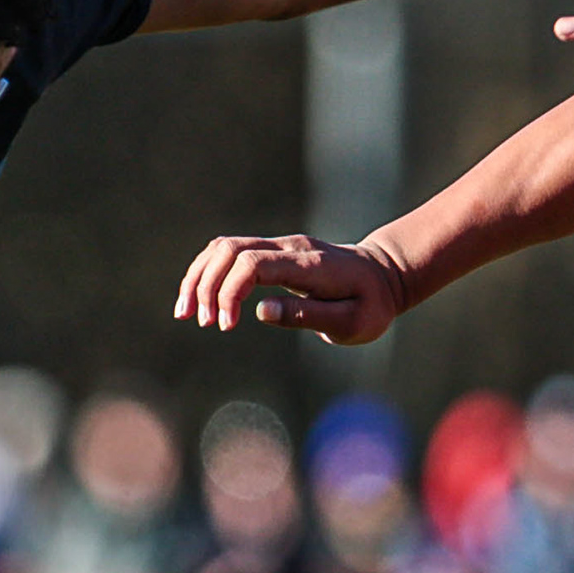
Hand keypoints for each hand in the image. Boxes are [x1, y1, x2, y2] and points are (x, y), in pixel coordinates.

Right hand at [173, 232, 412, 345]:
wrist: (385, 276)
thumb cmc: (371, 305)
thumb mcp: (352, 322)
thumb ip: (307, 316)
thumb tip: (260, 311)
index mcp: (308, 265)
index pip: (252, 263)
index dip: (229, 291)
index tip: (226, 326)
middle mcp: (289, 247)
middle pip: (228, 248)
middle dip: (204, 284)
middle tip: (200, 321)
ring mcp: (279, 246)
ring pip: (223, 247)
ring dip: (199, 277)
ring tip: (187, 313)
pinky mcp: (273, 253)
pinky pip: (230, 253)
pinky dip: (209, 273)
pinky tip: (201, 300)